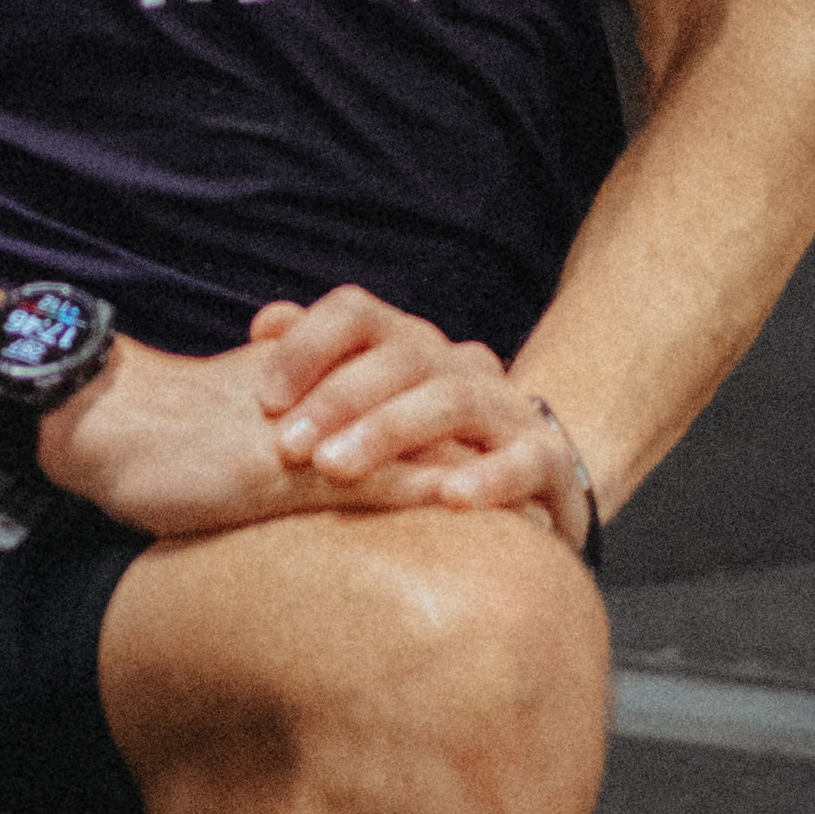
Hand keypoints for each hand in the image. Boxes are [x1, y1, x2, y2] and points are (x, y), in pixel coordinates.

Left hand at [245, 285, 591, 533]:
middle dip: (339, 399)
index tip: (264, 399)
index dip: (308, 346)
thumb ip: (323, 365)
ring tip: (335, 469)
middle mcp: (462, 366)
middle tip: (287, 446)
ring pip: (453, 401)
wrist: (538, 483)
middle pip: (402, 356)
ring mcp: (510, 410)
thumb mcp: (374, 406)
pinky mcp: (551, 462)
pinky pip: (525, 462)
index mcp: (413, 346)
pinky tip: (447, 499)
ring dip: (389, 431)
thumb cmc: (429, 451)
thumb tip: (267, 318)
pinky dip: (487, 478)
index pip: (358, 314)